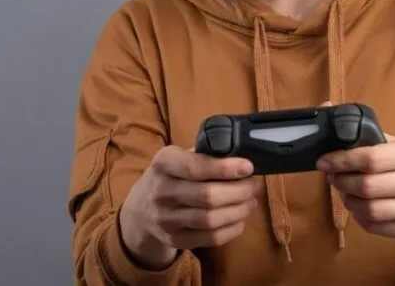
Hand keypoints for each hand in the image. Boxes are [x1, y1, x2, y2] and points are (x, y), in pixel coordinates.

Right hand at [120, 146, 258, 268]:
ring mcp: (166, 219)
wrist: (141, 210)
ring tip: (251, 201)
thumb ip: (204, 155)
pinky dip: (232, 229)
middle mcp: (161, 192)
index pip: (195, 167)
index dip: (225, 168)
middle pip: (208, 196)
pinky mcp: (175, 240)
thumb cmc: (170, 176)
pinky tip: (240, 219)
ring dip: (239, 210)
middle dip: (239, 191)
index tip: (248, 167)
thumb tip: (242, 156)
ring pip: (211, 219)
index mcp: (163, 163)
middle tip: (254, 185)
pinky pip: (211, 238)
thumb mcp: (177, 157)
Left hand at [317, 135, 394, 241]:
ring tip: (345, 192)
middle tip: (334, 177)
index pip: (371, 159)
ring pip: (369, 210)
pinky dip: (360, 217)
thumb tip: (325, 107)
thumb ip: (364, 131)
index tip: (324, 161)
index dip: (341, 161)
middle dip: (341, 182)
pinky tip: (360, 207)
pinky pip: (375, 227)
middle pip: (367, 187)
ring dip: (348, 201)